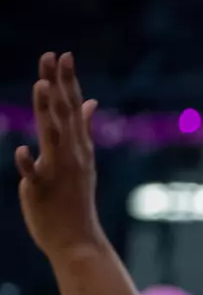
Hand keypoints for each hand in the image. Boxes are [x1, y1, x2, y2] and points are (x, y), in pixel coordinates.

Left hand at [16, 53, 105, 259]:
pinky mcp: (42, 190)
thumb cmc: (75, 200)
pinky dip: (29, 163)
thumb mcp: (82, 161)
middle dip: (58, 84)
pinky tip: (22, 151)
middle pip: (64, 113)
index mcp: (79, 148)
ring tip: (42, 86)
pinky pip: (34, 174)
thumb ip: (82, 129)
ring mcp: (58, 171)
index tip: (63, 54)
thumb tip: (89, 101)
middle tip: (51, 56)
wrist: (77, 240)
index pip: (74, 108)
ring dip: (47, 112)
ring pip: (52, 136)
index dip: (68, 81)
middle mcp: (71, 155)